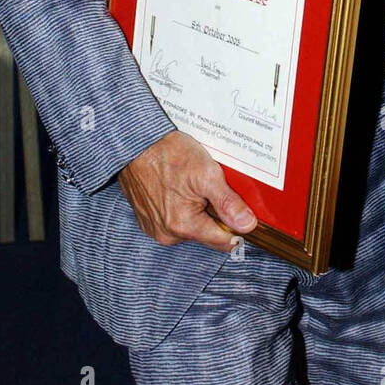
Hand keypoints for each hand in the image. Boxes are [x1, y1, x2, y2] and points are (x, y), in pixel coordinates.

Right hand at [118, 129, 256, 251]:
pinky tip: (180, 188)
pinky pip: (175, 221)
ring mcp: (156, 228)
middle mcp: (167, 234)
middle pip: (208, 234)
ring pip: (192, 227)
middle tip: (212, 189)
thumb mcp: (207, 174)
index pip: (224, 241)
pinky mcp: (148, 220)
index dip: (238, 226)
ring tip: (193, 186)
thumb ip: (228, 203)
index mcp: (183, 226)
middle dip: (216, 215)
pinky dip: (182, 208)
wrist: (136, 144)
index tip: (241, 210)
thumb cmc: (168, 155)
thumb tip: (247, 225)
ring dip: (199, 211)